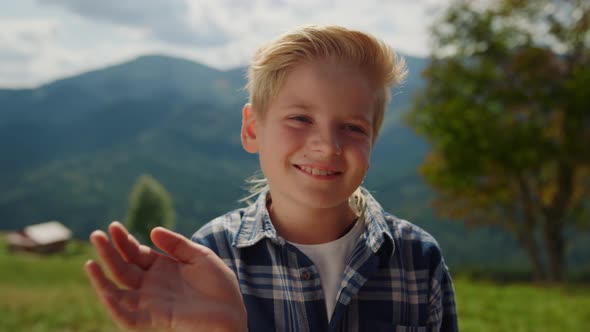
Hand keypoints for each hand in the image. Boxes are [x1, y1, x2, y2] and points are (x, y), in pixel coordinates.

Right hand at [85, 221, 246, 331]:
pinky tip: (106, 292)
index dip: (123, 240)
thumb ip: (177, 244)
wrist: (233, 312)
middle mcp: (152, 284)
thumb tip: (152, 230)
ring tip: (90, 262)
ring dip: (102, 278)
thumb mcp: (200, 256)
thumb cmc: (219, 284)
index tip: (114, 227)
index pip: (135, 252)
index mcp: (162, 266)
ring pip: (119, 291)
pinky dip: (115, 308)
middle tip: (96, 235)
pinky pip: (129, 318)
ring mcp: (152, 301)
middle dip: (108, 252)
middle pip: (123, 268)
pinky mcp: (156, 318)